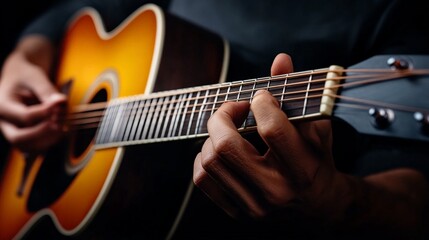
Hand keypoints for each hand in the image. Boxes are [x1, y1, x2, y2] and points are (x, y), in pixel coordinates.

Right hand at [0, 36, 66, 152]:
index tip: (62, 104)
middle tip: (61, 124)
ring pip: (28, 147)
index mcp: (2, 105)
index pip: (25, 116)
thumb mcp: (35, 77)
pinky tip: (61, 130)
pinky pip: (35, 148)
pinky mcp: (24, 136)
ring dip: (48, 140)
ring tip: (63, 125)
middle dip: (43, 133)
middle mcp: (4, 122)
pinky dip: (48, 142)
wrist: (21, 78)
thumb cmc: (26, 76)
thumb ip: (46, 89)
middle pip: (19, 139)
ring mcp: (13, 131)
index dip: (46, 113)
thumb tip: (61, 101)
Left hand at [193, 53, 339, 220]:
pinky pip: (203, 180)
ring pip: (210, 161)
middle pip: (228, 146)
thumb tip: (280, 59)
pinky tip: (218, 149)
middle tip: (233, 109)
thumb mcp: (317, 128)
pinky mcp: (238, 212)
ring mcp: (254, 206)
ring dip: (213, 137)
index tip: (261, 98)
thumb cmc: (318, 162)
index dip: (262, 103)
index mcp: (302, 169)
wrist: (319, 207)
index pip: (272, 129)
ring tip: (227, 130)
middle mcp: (276, 191)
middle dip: (223, 116)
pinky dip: (203, 158)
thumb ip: (298, 94)